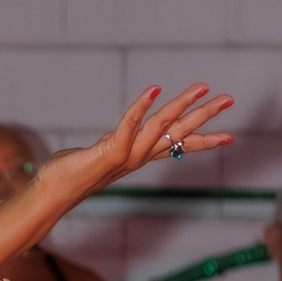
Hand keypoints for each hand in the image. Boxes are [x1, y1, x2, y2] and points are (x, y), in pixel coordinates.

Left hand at [38, 84, 232, 202]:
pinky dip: (141, 107)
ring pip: (161, 126)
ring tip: (202, 88)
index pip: (177, 147)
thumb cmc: (70, 173)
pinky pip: (129, 126)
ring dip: (182, 105)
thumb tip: (123, 133)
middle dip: (205, 116)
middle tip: (230, 99)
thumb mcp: (100, 154)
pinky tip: (154, 90)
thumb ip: (115, 142)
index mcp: (139, 156)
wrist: (51, 192)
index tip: (230, 137)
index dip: (203, 141)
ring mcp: (126, 155)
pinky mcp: (110, 153)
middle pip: (178, 133)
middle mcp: (138, 156)